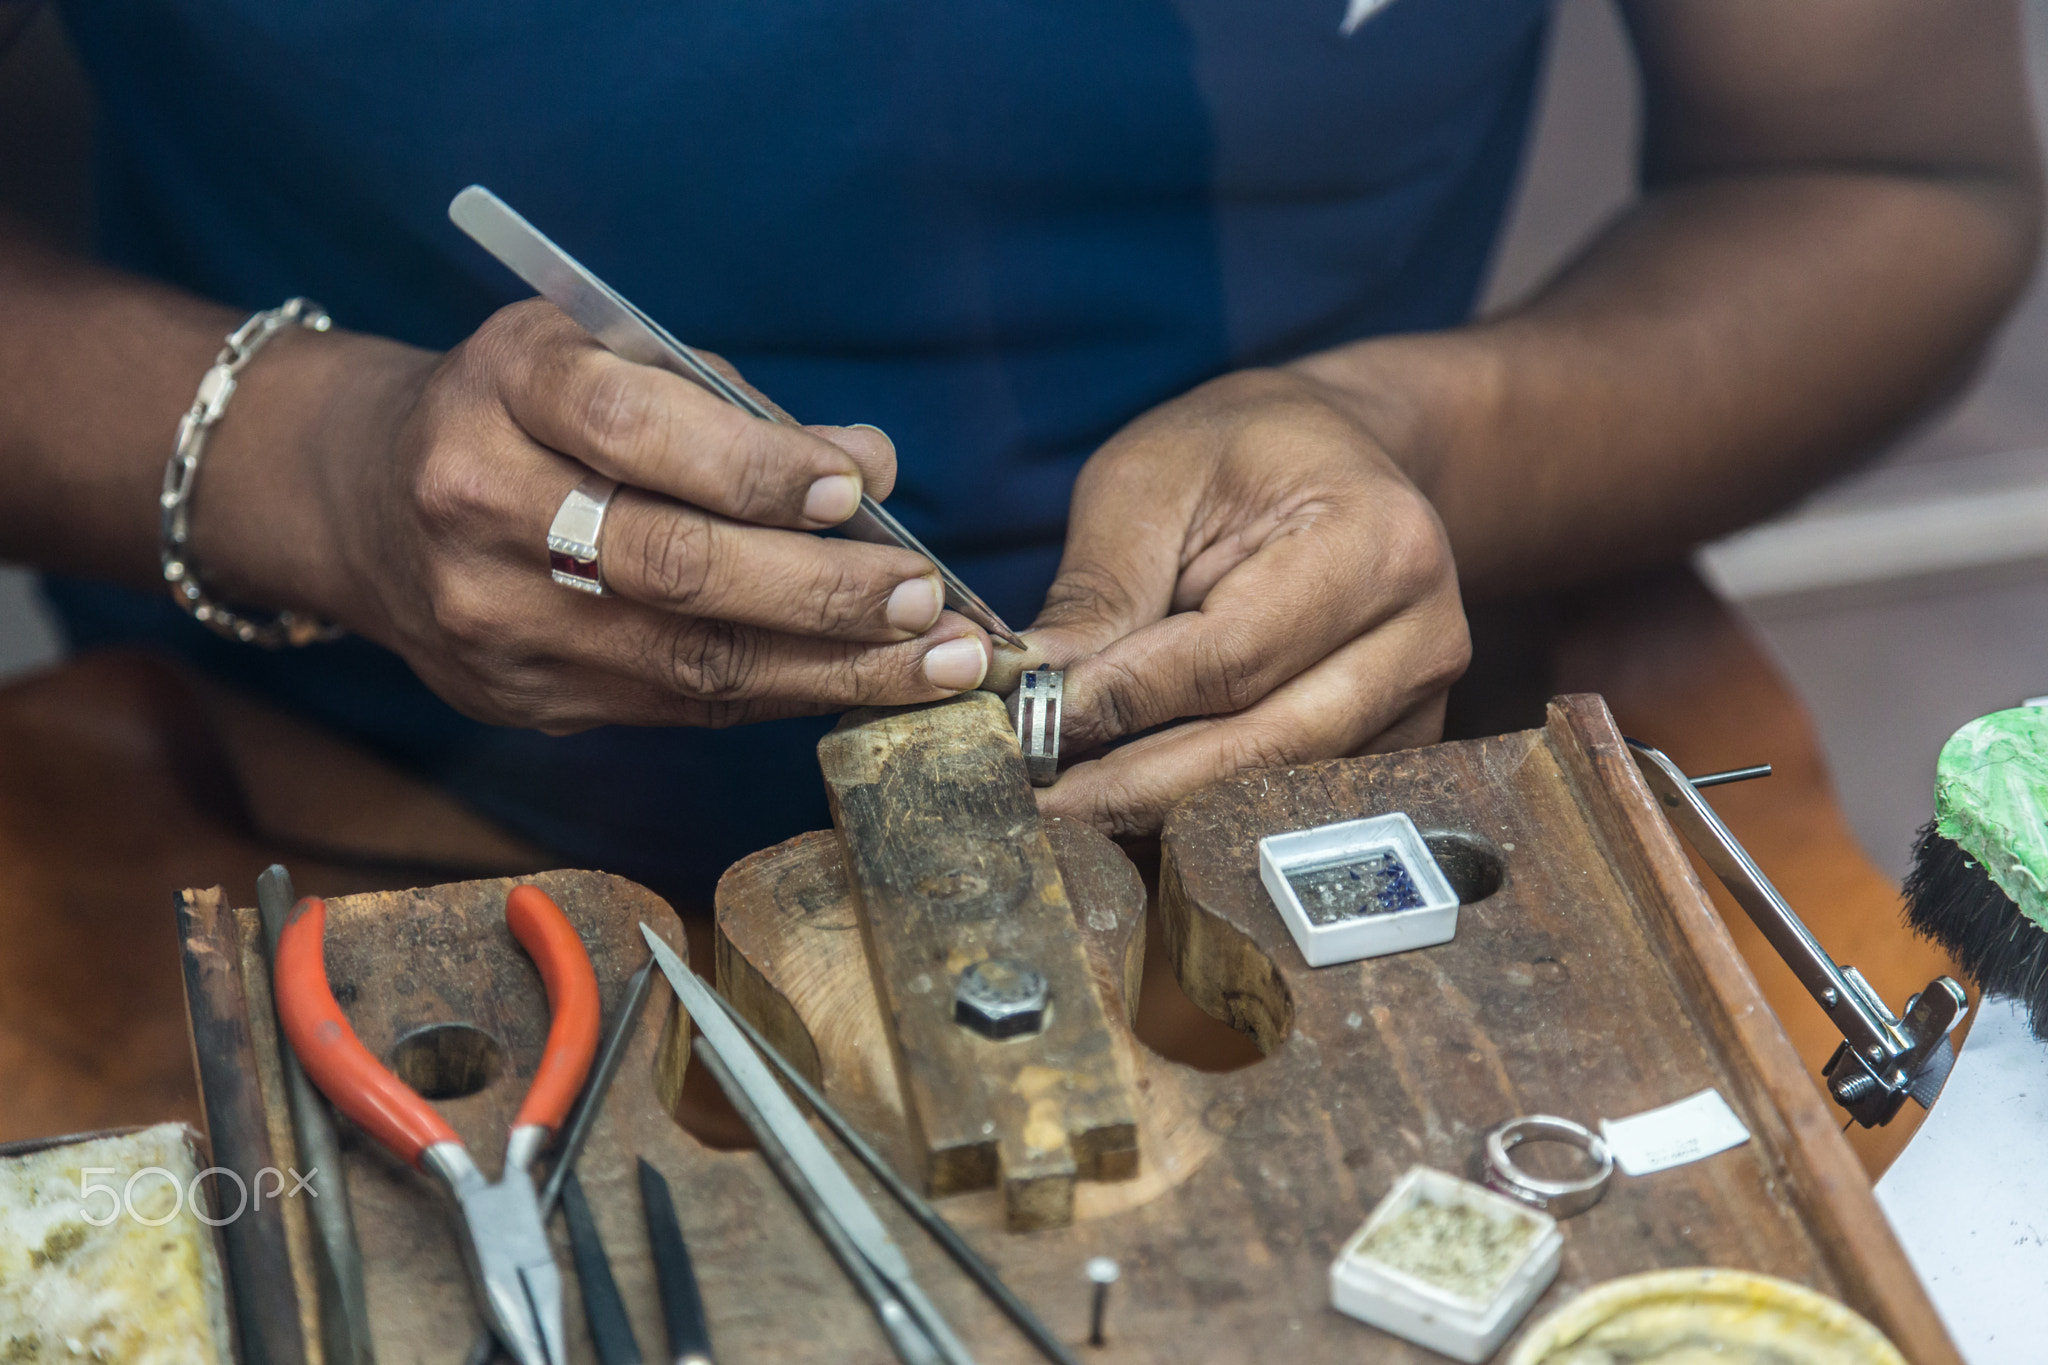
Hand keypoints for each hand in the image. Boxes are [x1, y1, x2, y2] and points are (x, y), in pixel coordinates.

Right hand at [297, 300, 992, 730]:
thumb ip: (731, 406)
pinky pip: (675, 706)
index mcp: (502, 392)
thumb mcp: (601, 356)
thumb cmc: (522, 410)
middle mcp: (480, 508)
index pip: (636, 430)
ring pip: (687, 661)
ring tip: (934, 663)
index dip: (754, 465)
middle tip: (925, 597)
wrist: (363, 499)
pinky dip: (782, 695)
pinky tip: (861, 683)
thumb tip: (870, 463)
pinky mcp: (521, 697)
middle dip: (821, 589)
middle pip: (673, 563)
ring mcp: (492, 620)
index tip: (855, 486)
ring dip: (831, 666)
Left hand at [1025, 368, 1469, 835]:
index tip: (1036, 724)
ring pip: (1275, 789)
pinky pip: (1292, 800)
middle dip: (1137, 786)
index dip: (1127, 702)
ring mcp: (1421, 702)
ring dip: (1163, 811)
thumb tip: (1026, 687)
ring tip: (1071, 807)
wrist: (1339, 451)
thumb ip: (1097, 591)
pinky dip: (1206, 809)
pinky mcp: (1400, 746)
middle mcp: (1422, 637)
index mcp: (1376, 544)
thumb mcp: (1148, 482)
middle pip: (1264, 749)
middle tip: (1041, 802)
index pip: (1233, 658)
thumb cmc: (1241, 451)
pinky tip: (1131, 802)